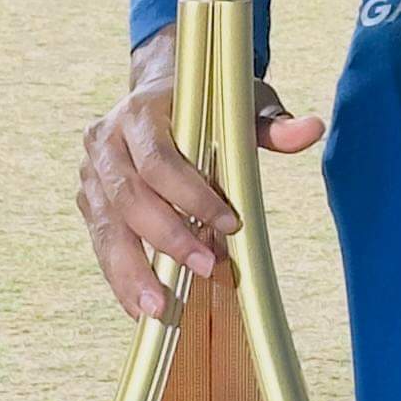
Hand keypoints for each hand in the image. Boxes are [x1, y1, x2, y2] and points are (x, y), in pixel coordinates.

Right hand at [76, 31, 323, 320]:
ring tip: (158, 309)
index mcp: (140, 111)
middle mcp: (105, 140)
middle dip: (168, 238)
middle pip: (129, 197)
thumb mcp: (241, 102)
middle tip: (204, 267)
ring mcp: (91, 173)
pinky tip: (140, 306)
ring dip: (133, 271)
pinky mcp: (88, 201)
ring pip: (107, 227)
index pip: (159, 160)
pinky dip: (120, 277)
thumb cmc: (206, 102)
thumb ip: (272, 122)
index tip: (231, 224)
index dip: (192, 196)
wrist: (160, 91)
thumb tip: (312, 129)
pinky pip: (101, 243)